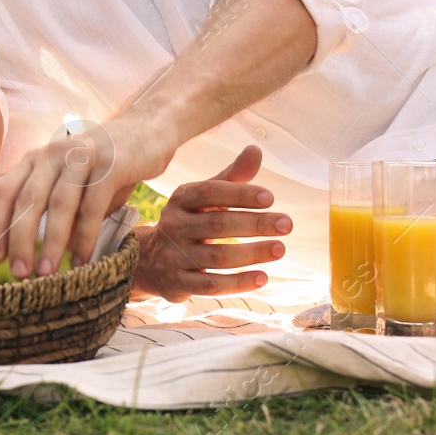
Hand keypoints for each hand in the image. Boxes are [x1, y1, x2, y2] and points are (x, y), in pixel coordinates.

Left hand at [0, 112, 178, 278]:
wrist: (146, 130)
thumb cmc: (103, 168)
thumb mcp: (71, 183)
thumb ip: (53, 210)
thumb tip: (34, 254)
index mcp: (35, 159)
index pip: (4, 191)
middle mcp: (52, 153)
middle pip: (27, 199)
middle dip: (20, 240)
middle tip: (20, 274)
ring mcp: (81, 155)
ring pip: (59, 204)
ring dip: (51, 243)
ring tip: (47, 273)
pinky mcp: (111, 164)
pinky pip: (93, 206)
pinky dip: (85, 236)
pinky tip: (82, 260)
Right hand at [135, 145, 292, 301]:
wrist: (148, 260)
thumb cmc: (188, 221)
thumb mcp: (203, 197)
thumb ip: (232, 177)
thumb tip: (256, 150)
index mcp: (181, 200)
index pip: (209, 192)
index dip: (239, 194)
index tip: (270, 198)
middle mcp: (174, 226)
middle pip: (217, 224)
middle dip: (255, 224)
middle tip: (287, 223)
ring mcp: (174, 256)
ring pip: (217, 257)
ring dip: (252, 253)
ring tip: (280, 248)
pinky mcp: (178, 283)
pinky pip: (211, 284)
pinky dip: (238, 282)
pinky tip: (262, 277)